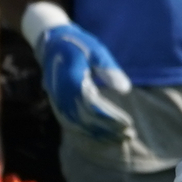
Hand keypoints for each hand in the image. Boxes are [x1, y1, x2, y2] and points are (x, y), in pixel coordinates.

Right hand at [20, 4, 131, 141]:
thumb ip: (109, 69)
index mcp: (72, 81)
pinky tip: (102, 136)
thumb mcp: (96, 51)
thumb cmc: (78, 45)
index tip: (128, 124)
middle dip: (108, 130)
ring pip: (78, 125)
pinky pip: (71, 123)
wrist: (51, 43)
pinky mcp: (57, 104)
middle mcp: (62, 95)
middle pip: (86, 120)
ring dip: (99, 134)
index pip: (94, 107)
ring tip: (120, 139)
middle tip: (129, 135)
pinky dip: (87, 132)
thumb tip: (125, 90)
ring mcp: (58, 101)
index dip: (111, 118)